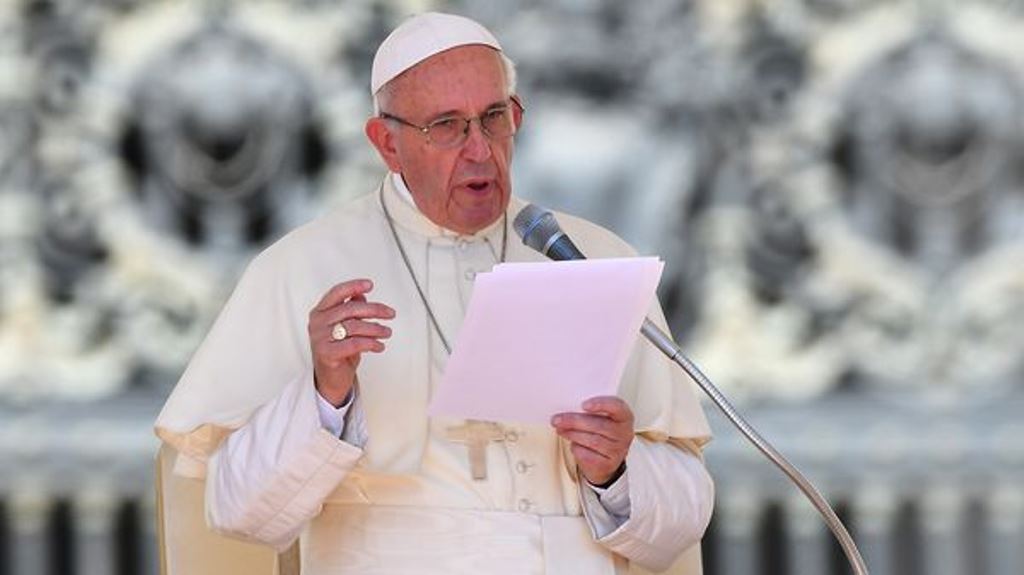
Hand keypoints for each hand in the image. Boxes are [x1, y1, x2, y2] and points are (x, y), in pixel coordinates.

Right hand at [308, 279, 394, 405]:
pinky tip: (379, 346)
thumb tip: (361, 296)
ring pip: (355, 326)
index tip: (370, 285)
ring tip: (387, 332)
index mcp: (319, 312)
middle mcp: (317, 323)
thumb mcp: (345, 327)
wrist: (330, 379)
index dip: (353, 286)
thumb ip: (350, 310)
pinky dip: (371, 343)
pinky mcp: (327, 354)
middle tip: (390, 314)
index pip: (336, 293)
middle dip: (374, 310)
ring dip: (376, 328)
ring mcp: (320, 338)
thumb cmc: (339, 350)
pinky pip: (354, 344)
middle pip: (350, 309)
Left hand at [551, 396, 634, 485]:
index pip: (617, 407)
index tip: (584, 405)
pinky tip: (573, 443)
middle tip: (558, 419)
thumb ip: (590, 411)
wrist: (604, 459)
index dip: (601, 404)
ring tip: (561, 429)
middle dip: (575, 421)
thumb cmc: (601, 433)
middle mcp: (624, 434)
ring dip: (572, 434)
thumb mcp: (600, 418)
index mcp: (624, 417)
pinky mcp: (607, 464)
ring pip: (592, 440)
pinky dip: (576, 448)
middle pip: (599, 425)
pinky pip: (587, 454)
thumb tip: (568, 407)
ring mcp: (618, 450)